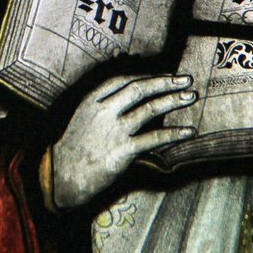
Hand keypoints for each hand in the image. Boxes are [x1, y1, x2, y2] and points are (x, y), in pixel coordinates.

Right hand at [51, 74, 196, 208]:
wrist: (62, 176)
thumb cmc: (74, 149)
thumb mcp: (83, 118)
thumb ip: (104, 106)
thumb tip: (132, 100)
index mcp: (92, 100)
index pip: (124, 80)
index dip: (147, 76)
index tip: (165, 76)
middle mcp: (104, 111)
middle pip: (139, 89)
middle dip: (165, 82)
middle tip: (186, 79)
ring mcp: (114, 130)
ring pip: (150, 109)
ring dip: (173, 101)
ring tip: (191, 97)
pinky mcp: (123, 150)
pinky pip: (154, 138)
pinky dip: (174, 133)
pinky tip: (188, 131)